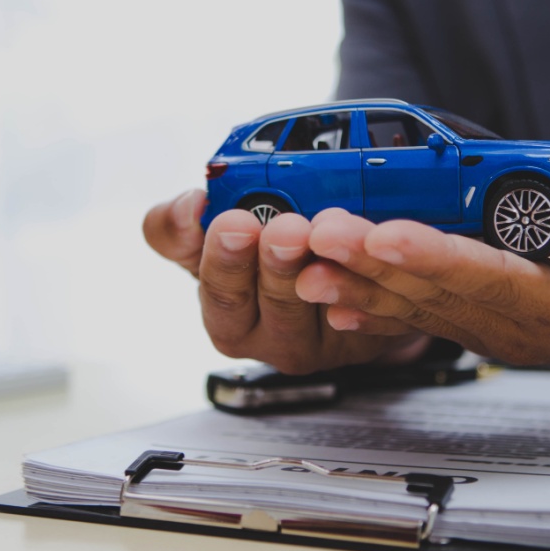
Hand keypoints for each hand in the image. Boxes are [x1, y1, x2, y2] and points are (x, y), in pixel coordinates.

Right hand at [142, 190, 427, 372]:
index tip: (234, 222)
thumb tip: (187, 208)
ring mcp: (324, 342)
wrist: (325, 279)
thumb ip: (178, 226)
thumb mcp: (209, 242)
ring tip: (326, 232)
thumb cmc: (258, 261)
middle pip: (275, 305)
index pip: (219, 295)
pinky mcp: (368, 337)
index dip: (224, 260)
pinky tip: (367, 248)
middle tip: (286, 229)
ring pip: (325, 305)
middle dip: (278, 263)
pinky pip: (370, 306)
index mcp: (229, 318)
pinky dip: (368, 274)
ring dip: (326, 267)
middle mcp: (274, 339)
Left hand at [296, 174, 549, 382]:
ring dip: (354, 279)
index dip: (438, 256)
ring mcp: (485, 326)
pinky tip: (323, 294)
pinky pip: (410, 314)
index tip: (388, 232)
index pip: (493, 281)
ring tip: (301, 258)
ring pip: (411, 304)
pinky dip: (366, 302)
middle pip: (433, 291)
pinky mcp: (468, 317)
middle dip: (371, 260)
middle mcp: (513, 325)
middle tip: (318, 229)